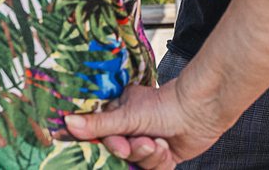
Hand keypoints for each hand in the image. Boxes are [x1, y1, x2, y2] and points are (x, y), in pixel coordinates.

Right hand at [62, 81, 226, 169]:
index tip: (118, 144)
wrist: (200, 111)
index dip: (110, 144)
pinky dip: (161, 161)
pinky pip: (154, 169)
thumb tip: (67, 123)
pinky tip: (168, 147)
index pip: (103, 137)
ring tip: (159, 141)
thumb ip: (97, 124)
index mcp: (121, 113)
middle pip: (120, 154)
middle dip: (132, 150)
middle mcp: (133, 127)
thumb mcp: (126, 116)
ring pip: (137, 163)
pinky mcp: (164, 155)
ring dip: (149, 155)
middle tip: (142, 142)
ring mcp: (148, 142)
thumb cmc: (165, 105)